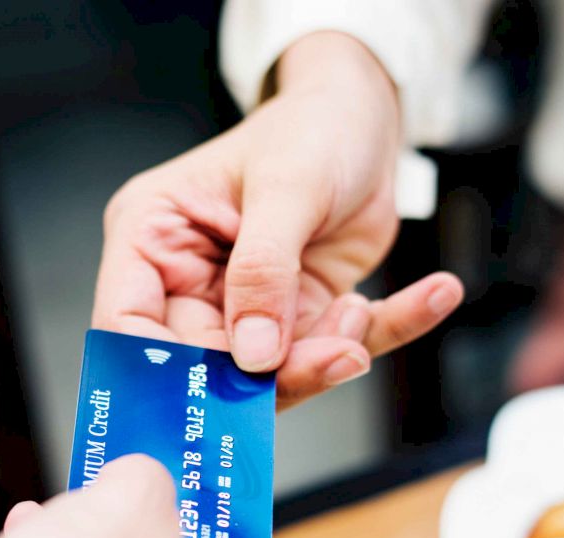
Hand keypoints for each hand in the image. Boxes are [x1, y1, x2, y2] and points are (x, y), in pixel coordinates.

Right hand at [95, 32, 462, 408]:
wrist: (366, 119)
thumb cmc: (310, 127)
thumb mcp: (286, 186)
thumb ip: (264, 271)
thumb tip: (254, 354)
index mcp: (154, 239)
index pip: (129, 325)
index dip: (164, 371)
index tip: (217, 392)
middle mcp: (191, 282)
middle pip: (207, 365)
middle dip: (272, 373)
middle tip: (332, 356)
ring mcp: (247, 307)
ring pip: (272, 373)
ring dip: (329, 355)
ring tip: (363, 314)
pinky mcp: (301, 317)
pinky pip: (338, 345)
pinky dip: (390, 328)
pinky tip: (434, 296)